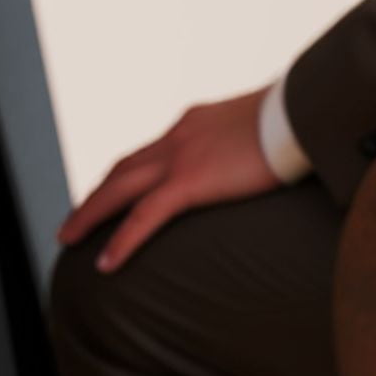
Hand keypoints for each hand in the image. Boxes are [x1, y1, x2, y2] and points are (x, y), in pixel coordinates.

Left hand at [62, 90, 284, 273]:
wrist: (307, 110)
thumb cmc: (304, 122)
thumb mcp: (269, 132)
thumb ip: (255, 146)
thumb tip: (268, 160)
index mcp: (195, 124)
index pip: (149, 152)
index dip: (125, 174)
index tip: (111, 191)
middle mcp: (178, 136)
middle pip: (121, 169)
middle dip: (94, 195)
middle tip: (72, 221)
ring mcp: (180, 157)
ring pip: (117, 190)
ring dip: (88, 214)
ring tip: (68, 240)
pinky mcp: (190, 180)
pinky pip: (143, 217)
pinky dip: (120, 241)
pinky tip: (103, 265)